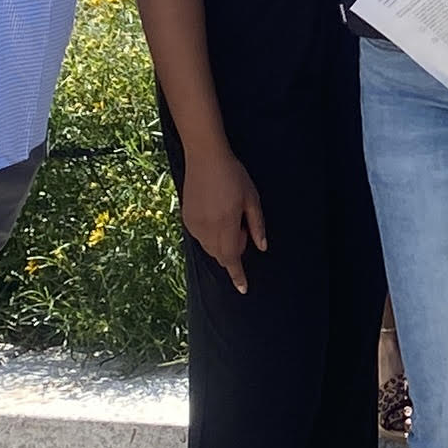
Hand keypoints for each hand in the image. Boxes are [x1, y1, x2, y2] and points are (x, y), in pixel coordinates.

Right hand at [178, 151, 267, 290]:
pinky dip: (211, 236)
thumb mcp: (252, 199)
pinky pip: (200, 237)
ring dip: (222, 244)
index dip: (238, 275)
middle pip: (220, 255)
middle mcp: (207, 229)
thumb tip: (261, 247)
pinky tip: (216, 215)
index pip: (232, 258)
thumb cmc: (233, 175)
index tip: (243, 289)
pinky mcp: (186, 219)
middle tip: (241, 227)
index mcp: (225, 225)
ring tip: (229, 216)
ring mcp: (194, 225)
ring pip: (209, 248)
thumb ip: (257, 226)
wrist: (205, 158)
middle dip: (233, 251)